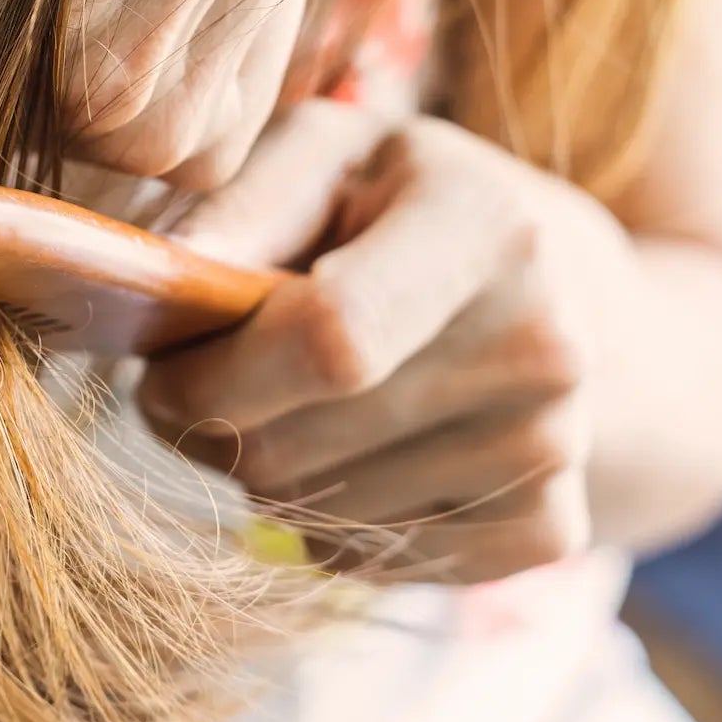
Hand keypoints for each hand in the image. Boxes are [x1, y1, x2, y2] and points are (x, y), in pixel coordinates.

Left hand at [138, 102, 635, 582]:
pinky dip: (323, 526)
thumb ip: (244, 205)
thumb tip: (167, 278)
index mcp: (485, 225)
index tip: (160, 371)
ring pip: (318, 517)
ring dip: (262, 477)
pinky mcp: (548, 529)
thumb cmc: (400, 208)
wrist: (561, 291)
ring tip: (286, 407)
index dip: (212, 376)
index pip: (329, 339)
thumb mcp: (329, 158)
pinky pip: (366, 563)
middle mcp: (541, 343)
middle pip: (300, 447)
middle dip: (212, 431)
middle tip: (201, 388)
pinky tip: (350, 454)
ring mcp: (553, 446)